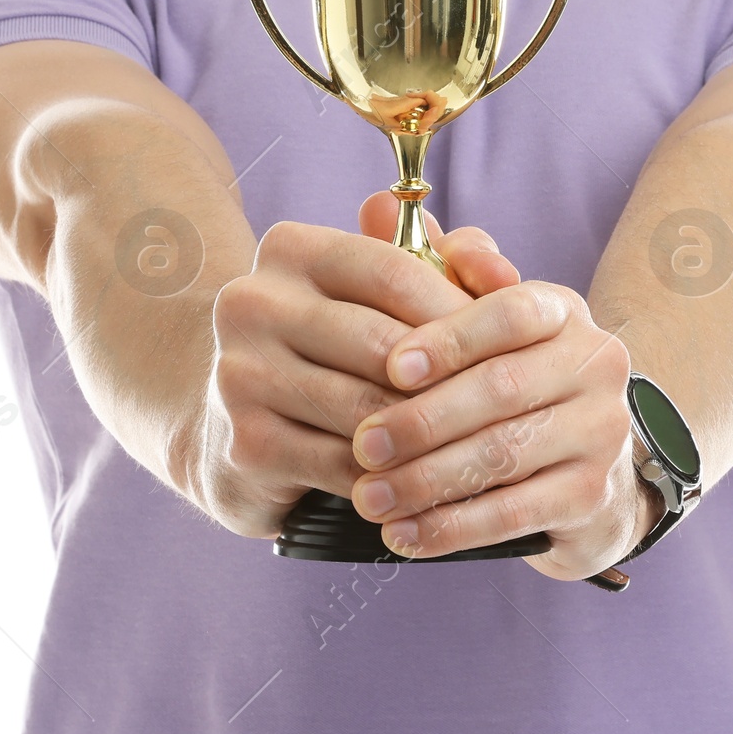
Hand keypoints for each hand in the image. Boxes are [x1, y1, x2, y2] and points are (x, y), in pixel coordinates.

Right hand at [196, 207, 523, 539]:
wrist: (224, 421)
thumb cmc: (330, 348)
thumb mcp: (377, 294)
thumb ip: (447, 265)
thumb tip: (507, 275)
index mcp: (290, 249)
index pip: (396, 271)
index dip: (460, 310)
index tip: (508, 346)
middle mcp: (253, 301)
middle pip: (384, 343)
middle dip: (451, 380)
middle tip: (504, 409)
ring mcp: (240, 373)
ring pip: (368, 409)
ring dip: (429, 436)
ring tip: (479, 448)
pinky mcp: (245, 442)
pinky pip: (344, 464)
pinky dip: (395, 479)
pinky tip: (432, 484)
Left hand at [348, 200, 649, 581]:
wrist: (588, 465)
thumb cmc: (507, 378)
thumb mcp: (476, 317)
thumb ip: (429, 263)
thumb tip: (376, 205)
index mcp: (561, 310)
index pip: (511, 310)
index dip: (452, 337)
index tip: (392, 364)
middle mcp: (595, 363)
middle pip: (502, 390)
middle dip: (424, 420)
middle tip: (361, 444)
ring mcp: (602, 432)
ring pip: (505, 454)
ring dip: (428, 480)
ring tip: (370, 497)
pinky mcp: (594, 496)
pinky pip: (515, 513)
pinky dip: (453, 526)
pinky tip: (404, 536)